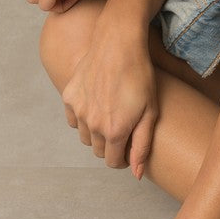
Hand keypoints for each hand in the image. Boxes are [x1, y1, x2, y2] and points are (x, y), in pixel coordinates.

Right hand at [61, 22, 157, 178]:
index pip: (113, 162)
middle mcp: (92, 124)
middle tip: (123, 128)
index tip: (130, 148)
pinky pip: (72, 120)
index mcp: (115, 131)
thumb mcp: (150, 113)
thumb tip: (136, 175)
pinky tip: (96, 105)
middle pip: (99, 151)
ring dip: (96, 133)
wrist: (118, 43)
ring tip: (110, 115)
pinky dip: (82, 119)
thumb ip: (142, 146)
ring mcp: (78, 110)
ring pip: (85, 137)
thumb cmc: (140, 76)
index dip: (124, 158)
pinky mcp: (69, 96)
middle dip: (111, 146)